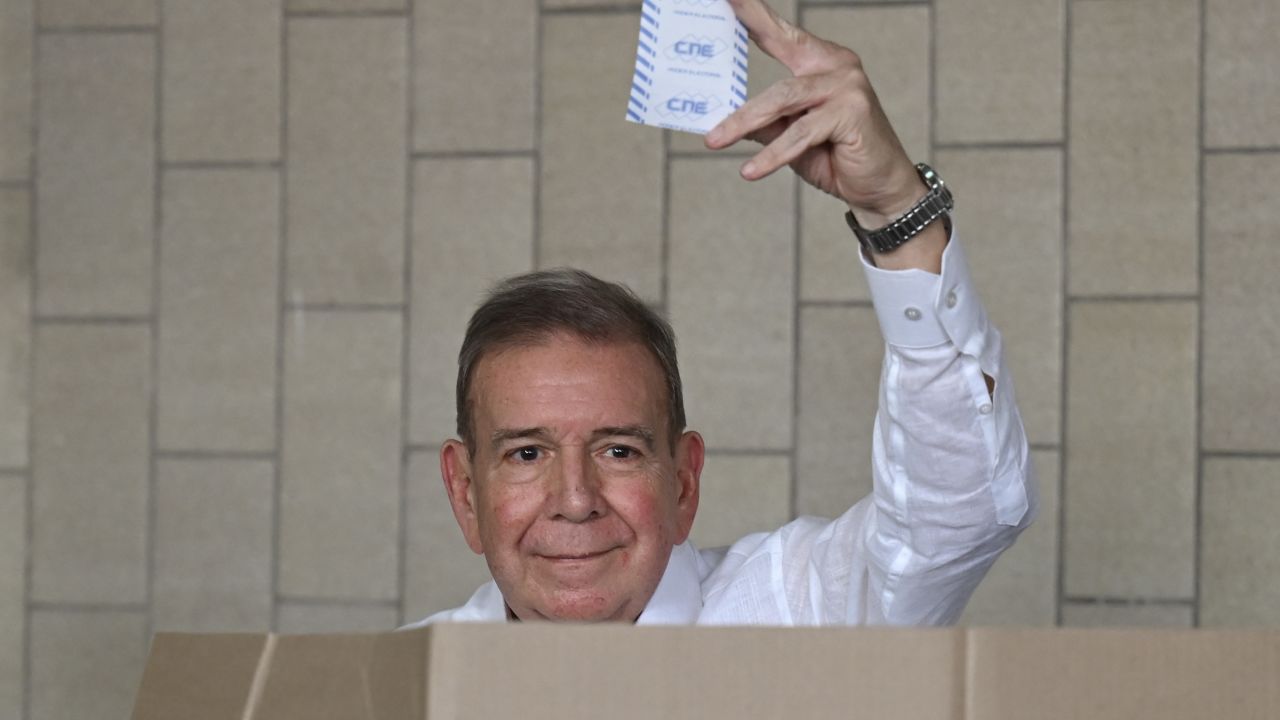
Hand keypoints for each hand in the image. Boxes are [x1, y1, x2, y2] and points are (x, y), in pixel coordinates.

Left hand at [706, 0, 924, 228]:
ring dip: (745, 123)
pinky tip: (750, 170)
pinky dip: (773, 155)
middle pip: (776, 80)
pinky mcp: (852, 112)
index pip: (778, 34)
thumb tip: (723, 117)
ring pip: (783, 102)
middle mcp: (837, 66)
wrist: (879, 187)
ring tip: (715, 141)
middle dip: (737, 103)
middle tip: (704, 116)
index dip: (751, 13)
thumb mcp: (790, 137)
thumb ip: (764, 121)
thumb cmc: (836, 156)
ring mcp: (848, 86)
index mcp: (821, 61)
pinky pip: (801, 134)